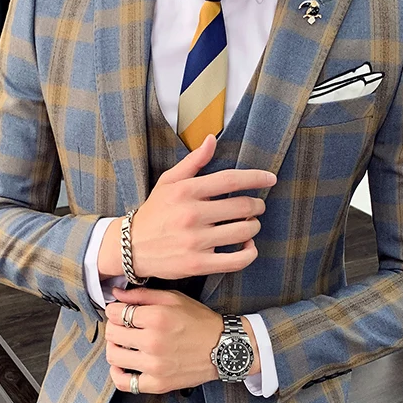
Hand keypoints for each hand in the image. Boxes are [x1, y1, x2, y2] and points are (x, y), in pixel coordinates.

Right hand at [98, 134, 275, 280]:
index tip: (271, 178)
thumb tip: (212, 140)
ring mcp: (195, 241)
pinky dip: (250, 253)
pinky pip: (236, 260)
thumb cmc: (154, 212)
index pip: (231, 180)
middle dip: (256, 205)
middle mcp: (192, 214)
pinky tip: (248, 246)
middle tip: (256, 207)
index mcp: (186, 191)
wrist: (131, 247)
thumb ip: (193, 162)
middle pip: (243, 206)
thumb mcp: (168, 182)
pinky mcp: (198, 263)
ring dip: (254, 227)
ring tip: (249, 225)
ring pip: (243, 231)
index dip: (256, 178)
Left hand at [104, 286, 259, 393]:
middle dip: (114, 326)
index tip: (120, 311)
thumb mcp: (174, 298)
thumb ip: (143, 294)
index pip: (115, 313)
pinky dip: (118, 374)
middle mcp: (153, 342)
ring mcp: (155, 365)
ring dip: (114, 347)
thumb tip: (116, 293)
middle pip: (112, 333)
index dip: (114, 310)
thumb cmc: (200, 321)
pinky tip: (123, 365)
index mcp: (157, 317)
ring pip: (113, 356)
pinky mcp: (158, 383)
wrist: (224, 348)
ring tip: (124, 344)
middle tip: (123, 326)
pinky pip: (124, 383)